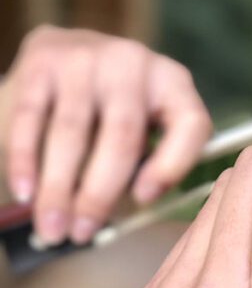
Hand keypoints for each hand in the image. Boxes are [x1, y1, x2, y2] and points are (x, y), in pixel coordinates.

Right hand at [0, 26, 212, 243]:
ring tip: (52, 227)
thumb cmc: (116, 110)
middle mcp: (134, 63)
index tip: (144, 200)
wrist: (68, 54)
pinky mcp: (42, 59)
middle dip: (100, 194)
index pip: (190, 124)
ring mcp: (86, 56)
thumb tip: (127, 215)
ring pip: (72, 132)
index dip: (171, 166)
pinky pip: (31, 117)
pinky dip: (25, 160)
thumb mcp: (149, 127)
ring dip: (59, 188)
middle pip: (122, 136)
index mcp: (174, 83)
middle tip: (83, 233)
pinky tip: (24, 193)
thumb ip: (150, 165)